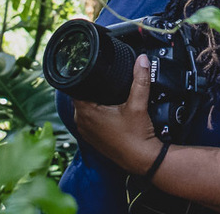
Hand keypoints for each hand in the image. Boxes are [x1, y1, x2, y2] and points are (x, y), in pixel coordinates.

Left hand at [71, 54, 162, 175]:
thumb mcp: (139, 104)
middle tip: (104, 79)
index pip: (75, 87)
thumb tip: (142, 60)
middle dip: (90, 87)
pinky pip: (89, 120)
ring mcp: (86, 133)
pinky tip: (109, 109)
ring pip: (84, 109)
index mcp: (87, 113)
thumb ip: (140, 79)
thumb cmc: (137, 137)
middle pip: (80, 97)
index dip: (82, 77)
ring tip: (107, 93)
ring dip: (93, 101)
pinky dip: (96, 114)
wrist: (143, 160)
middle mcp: (82, 123)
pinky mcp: (93, 139)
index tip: (92, 70)